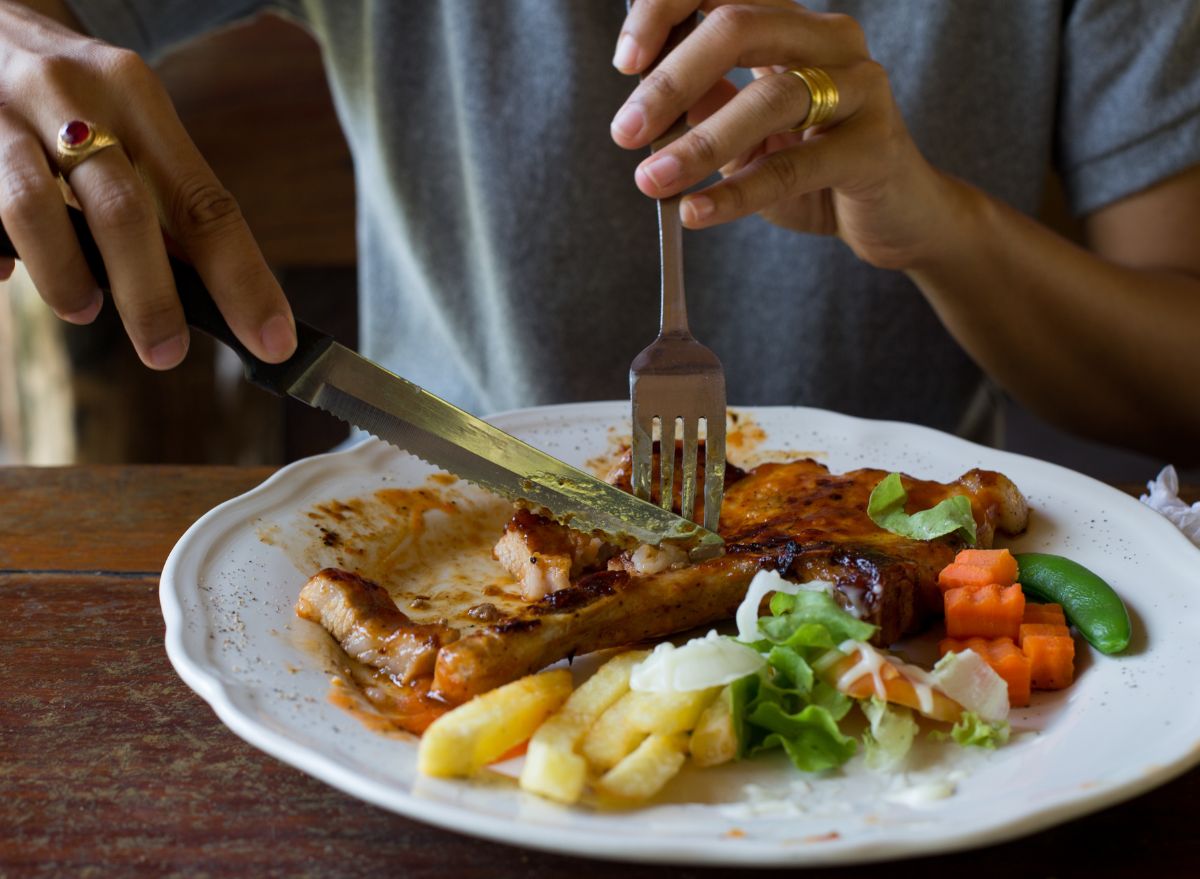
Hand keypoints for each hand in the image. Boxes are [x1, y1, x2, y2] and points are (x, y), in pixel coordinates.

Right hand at [0, 3, 294, 367]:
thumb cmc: (69, 95)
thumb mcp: (124, 122)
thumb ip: (159, 196)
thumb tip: (207, 292)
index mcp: (139, 99)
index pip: (205, 203)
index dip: (243, 280)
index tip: (271, 340)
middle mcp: (76, 96)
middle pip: (125, 211)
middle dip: (151, 297)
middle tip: (166, 350)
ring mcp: (6, 111)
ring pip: (36, 209)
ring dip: (66, 278)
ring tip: (83, 310)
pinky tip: (8, 272)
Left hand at [611, 0, 952, 270]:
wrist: (894, 218)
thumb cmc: (813, 171)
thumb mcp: (744, 135)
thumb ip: (703, 105)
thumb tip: (640, 94)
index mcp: (791, 25)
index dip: (665, 10)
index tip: (624, 61)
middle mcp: (829, 40)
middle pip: (739, 26)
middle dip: (671, 78)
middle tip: (624, 131)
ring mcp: (861, 87)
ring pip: (771, 97)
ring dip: (698, 143)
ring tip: (651, 180)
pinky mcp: (874, 147)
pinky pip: (795, 168)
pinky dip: (737, 193)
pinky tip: (697, 212)